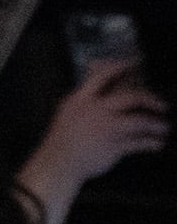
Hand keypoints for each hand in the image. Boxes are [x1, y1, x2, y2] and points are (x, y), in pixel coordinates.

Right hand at [19, 56, 166, 223]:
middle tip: (162, 104)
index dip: (120, 66)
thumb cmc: (64, 136)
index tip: (135, 62)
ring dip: (155, 124)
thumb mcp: (70, 110)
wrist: (60, 161)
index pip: (102, 76)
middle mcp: (95, 110)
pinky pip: (138, 143)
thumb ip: (86, 98)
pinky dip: (151, 143)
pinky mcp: (113, 147)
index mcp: (81, 99)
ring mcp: (105, 128)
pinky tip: (157, 144)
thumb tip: (104, 89)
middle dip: (149, 98)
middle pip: (128, 97)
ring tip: (164, 127)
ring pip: (138, 121)